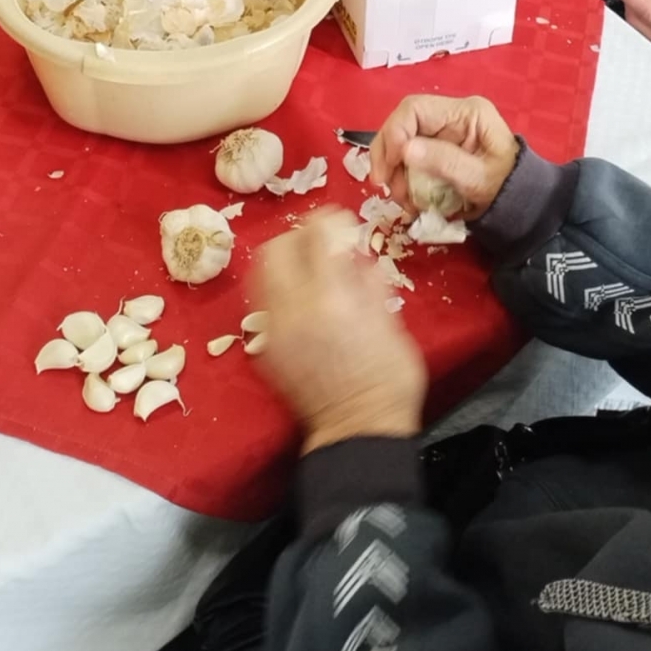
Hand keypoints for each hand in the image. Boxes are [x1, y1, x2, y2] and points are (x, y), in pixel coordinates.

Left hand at [256, 211, 427, 453]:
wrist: (360, 432)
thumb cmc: (389, 378)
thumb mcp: (392, 322)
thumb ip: (368, 281)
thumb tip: (353, 250)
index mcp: (332, 299)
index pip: (315, 235)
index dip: (327, 219)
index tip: (339, 220)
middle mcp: (294, 310)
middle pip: (274, 248)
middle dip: (296, 236)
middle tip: (318, 242)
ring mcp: (274, 331)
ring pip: (259, 274)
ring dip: (282, 261)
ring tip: (306, 268)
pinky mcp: (266, 349)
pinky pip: (263, 304)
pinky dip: (278, 291)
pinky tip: (301, 300)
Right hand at [369, 95, 518, 219]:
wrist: (524, 205)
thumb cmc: (509, 188)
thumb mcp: (479, 178)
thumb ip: (444, 162)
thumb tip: (404, 150)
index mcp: (466, 112)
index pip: (415, 108)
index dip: (395, 133)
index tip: (389, 165)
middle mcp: (450, 117)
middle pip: (402, 124)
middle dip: (387, 155)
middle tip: (383, 184)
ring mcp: (442, 134)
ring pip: (400, 143)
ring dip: (393, 171)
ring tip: (401, 199)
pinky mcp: (436, 152)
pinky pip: (408, 160)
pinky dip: (401, 179)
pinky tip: (408, 199)